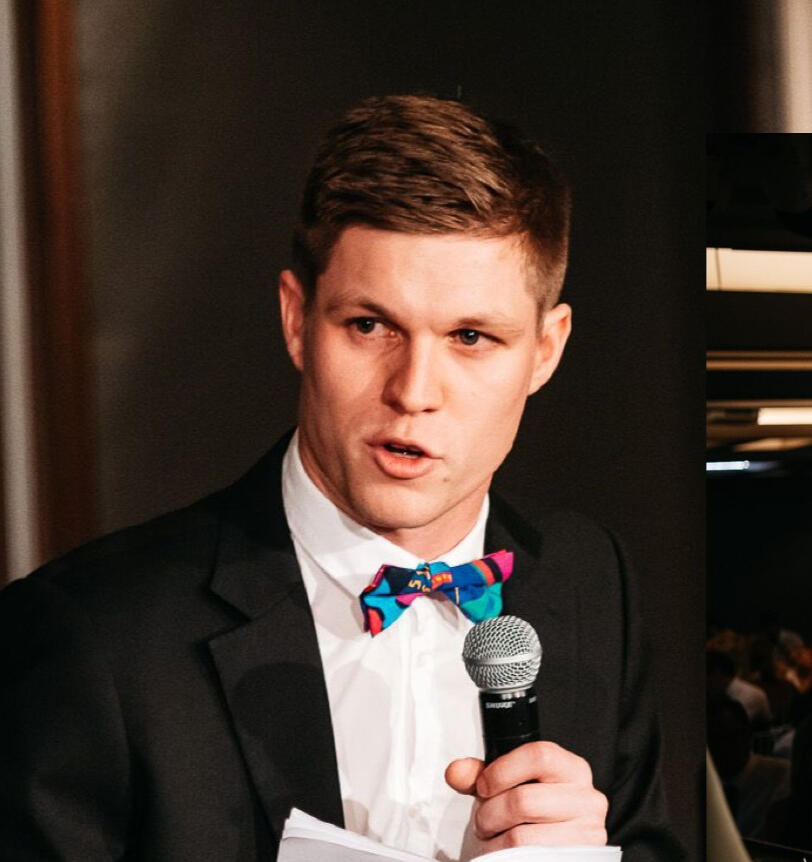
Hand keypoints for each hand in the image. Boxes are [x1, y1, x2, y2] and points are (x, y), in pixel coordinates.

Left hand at [445, 741, 607, 851]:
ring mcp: (587, 835)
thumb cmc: (525, 813)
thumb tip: (455, 772)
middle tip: (484, 819)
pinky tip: (505, 850)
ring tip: (494, 835)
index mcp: (572, 769)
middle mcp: (588, 799)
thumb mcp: (504, 785)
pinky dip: (506, 855)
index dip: (503, 770)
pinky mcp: (578, 860)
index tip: (484, 785)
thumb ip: (478, 774)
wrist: (540, 849)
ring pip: (521, 836)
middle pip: (524, 800)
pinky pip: (528, 860)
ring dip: (495, 839)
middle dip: (491, 813)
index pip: (540, 755)